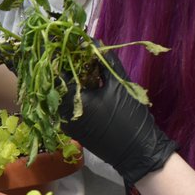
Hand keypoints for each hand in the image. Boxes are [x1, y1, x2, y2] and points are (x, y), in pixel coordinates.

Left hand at [61, 51, 177, 185]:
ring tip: (85, 67)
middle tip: (79, 53)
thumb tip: (95, 42)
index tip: (71, 43)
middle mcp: (62, 112)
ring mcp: (66, 123)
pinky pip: (68, 107)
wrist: (137, 152)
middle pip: (58, 83)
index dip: (64, 55)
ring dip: (71, 81)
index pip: (57, 71)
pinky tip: (88, 86)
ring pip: (62, 96)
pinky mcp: (73, 130)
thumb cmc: (128, 117)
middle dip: (67, 67)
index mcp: (69, 100)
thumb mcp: (120, 86)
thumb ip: (106, 62)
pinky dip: (75, 95)